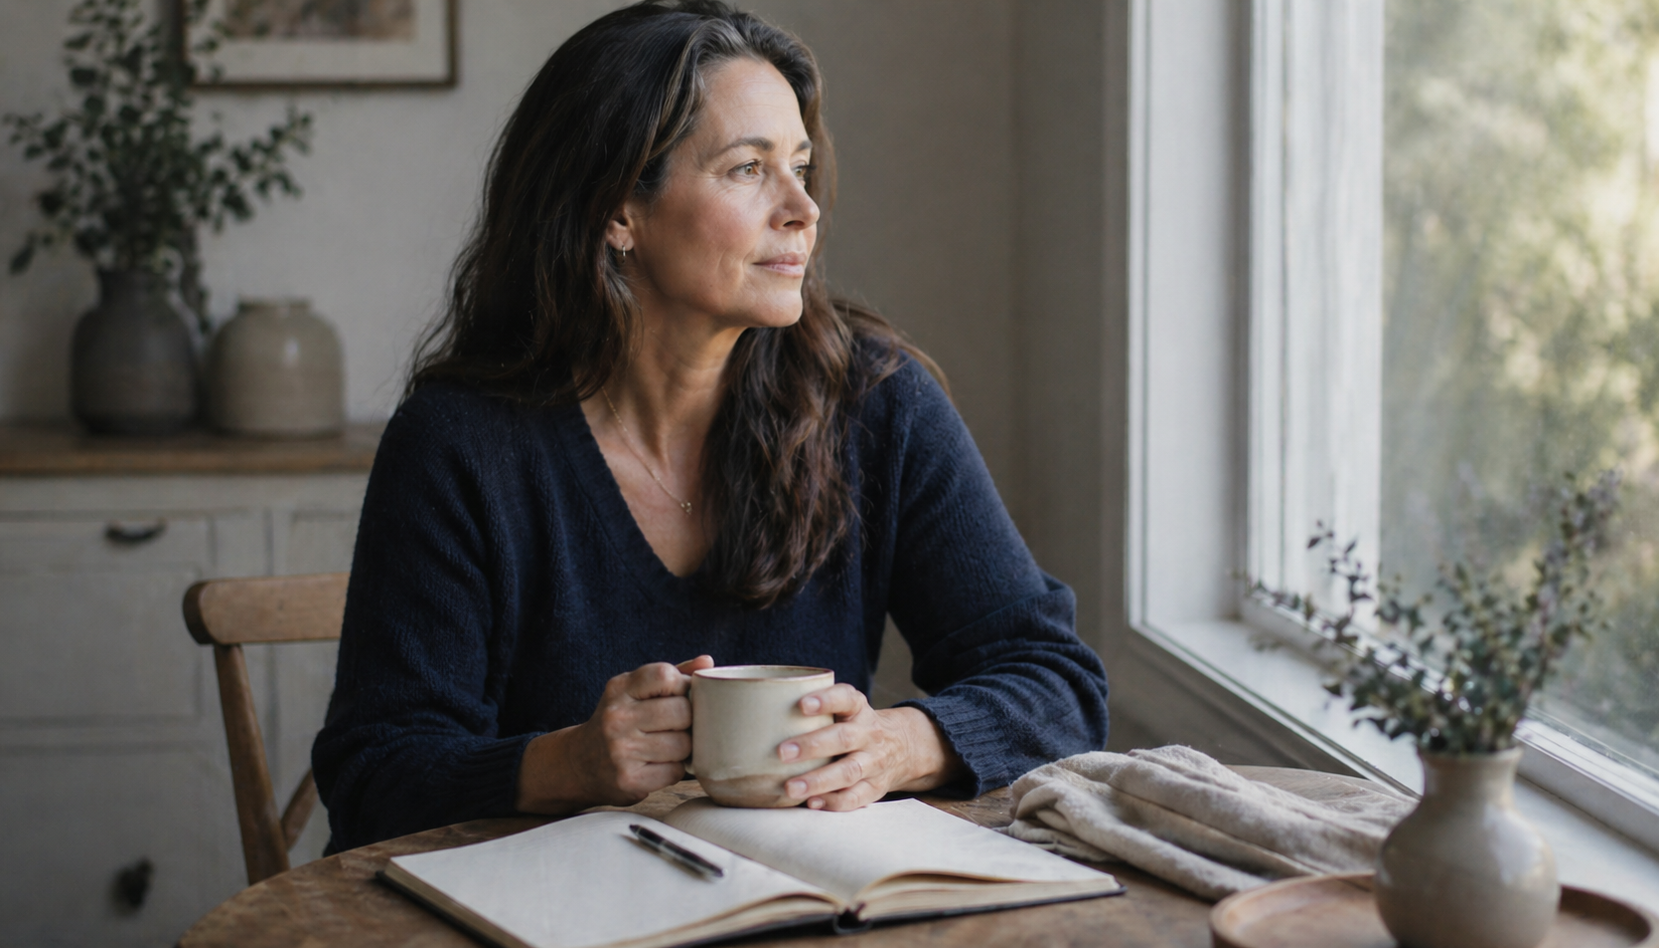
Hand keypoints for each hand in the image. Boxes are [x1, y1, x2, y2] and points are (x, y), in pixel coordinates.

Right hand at [516, 654, 713, 813]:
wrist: (579, 763)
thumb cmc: (620, 722)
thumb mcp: (635, 692)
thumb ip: (671, 675)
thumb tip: (707, 662)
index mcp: (619, 688)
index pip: (665, 675)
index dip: (684, 686)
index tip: (681, 696)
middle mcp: (616, 717)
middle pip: (682, 712)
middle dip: (688, 720)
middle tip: (678, 726)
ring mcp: (620, 750)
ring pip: (683, 744)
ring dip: (684, 748)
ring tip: (668, 747)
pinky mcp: (628, 780)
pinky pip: (675, 771)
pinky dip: (674, 770)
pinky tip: (659, 765)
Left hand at [776, 684, 963, 810]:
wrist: (902, 747)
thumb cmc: (853, 726)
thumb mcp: (844, 709)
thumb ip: (812, 711)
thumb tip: (754, 717)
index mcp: (858, 709)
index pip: (845, 698)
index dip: (825, 700)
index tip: (802, 705)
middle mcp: (868, 734)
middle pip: (843, 738)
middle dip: (813, 746)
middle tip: (782, 752)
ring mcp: (873, 762)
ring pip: (848, 771)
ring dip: (818, 780)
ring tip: (791, 788)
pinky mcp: (875, 787)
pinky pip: (856, 797)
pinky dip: (834, 802)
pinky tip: (811, 804)